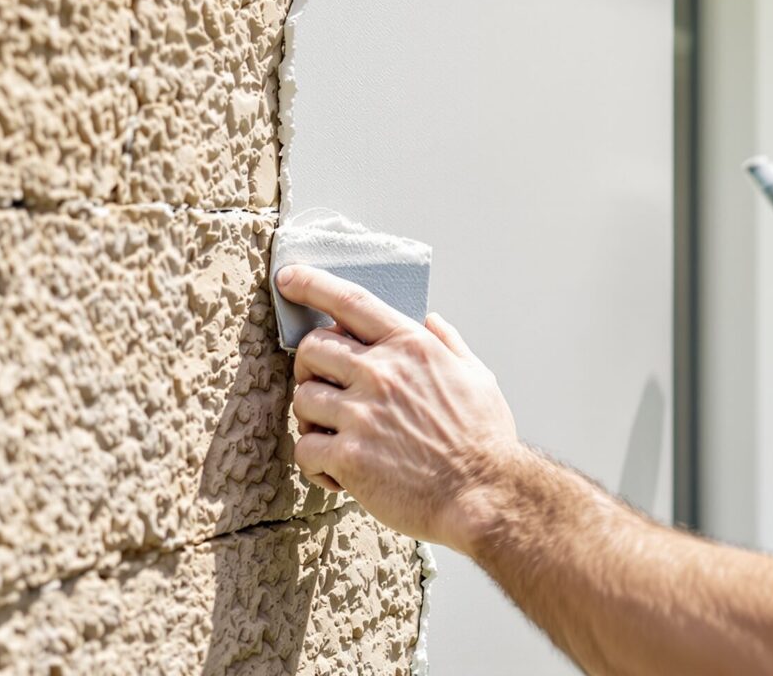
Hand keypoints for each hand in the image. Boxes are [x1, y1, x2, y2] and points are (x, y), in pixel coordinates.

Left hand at [276, 264, 522, 552]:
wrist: (484, 495)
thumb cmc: (484, 439)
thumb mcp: (477, 376)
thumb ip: (449, 343)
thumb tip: (431, 319)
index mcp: (411, 346)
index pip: (350, 301)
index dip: (312, 284)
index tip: (288, 278)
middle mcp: (381, 373)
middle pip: (311, 349)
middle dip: (310, 366)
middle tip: (326, 388)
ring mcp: (361, 415)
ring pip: (302, 398)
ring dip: (312, 417)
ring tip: (338, 436)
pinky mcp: (348, 457)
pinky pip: (305, 447)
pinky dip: (315, 462)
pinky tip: (340, 473)